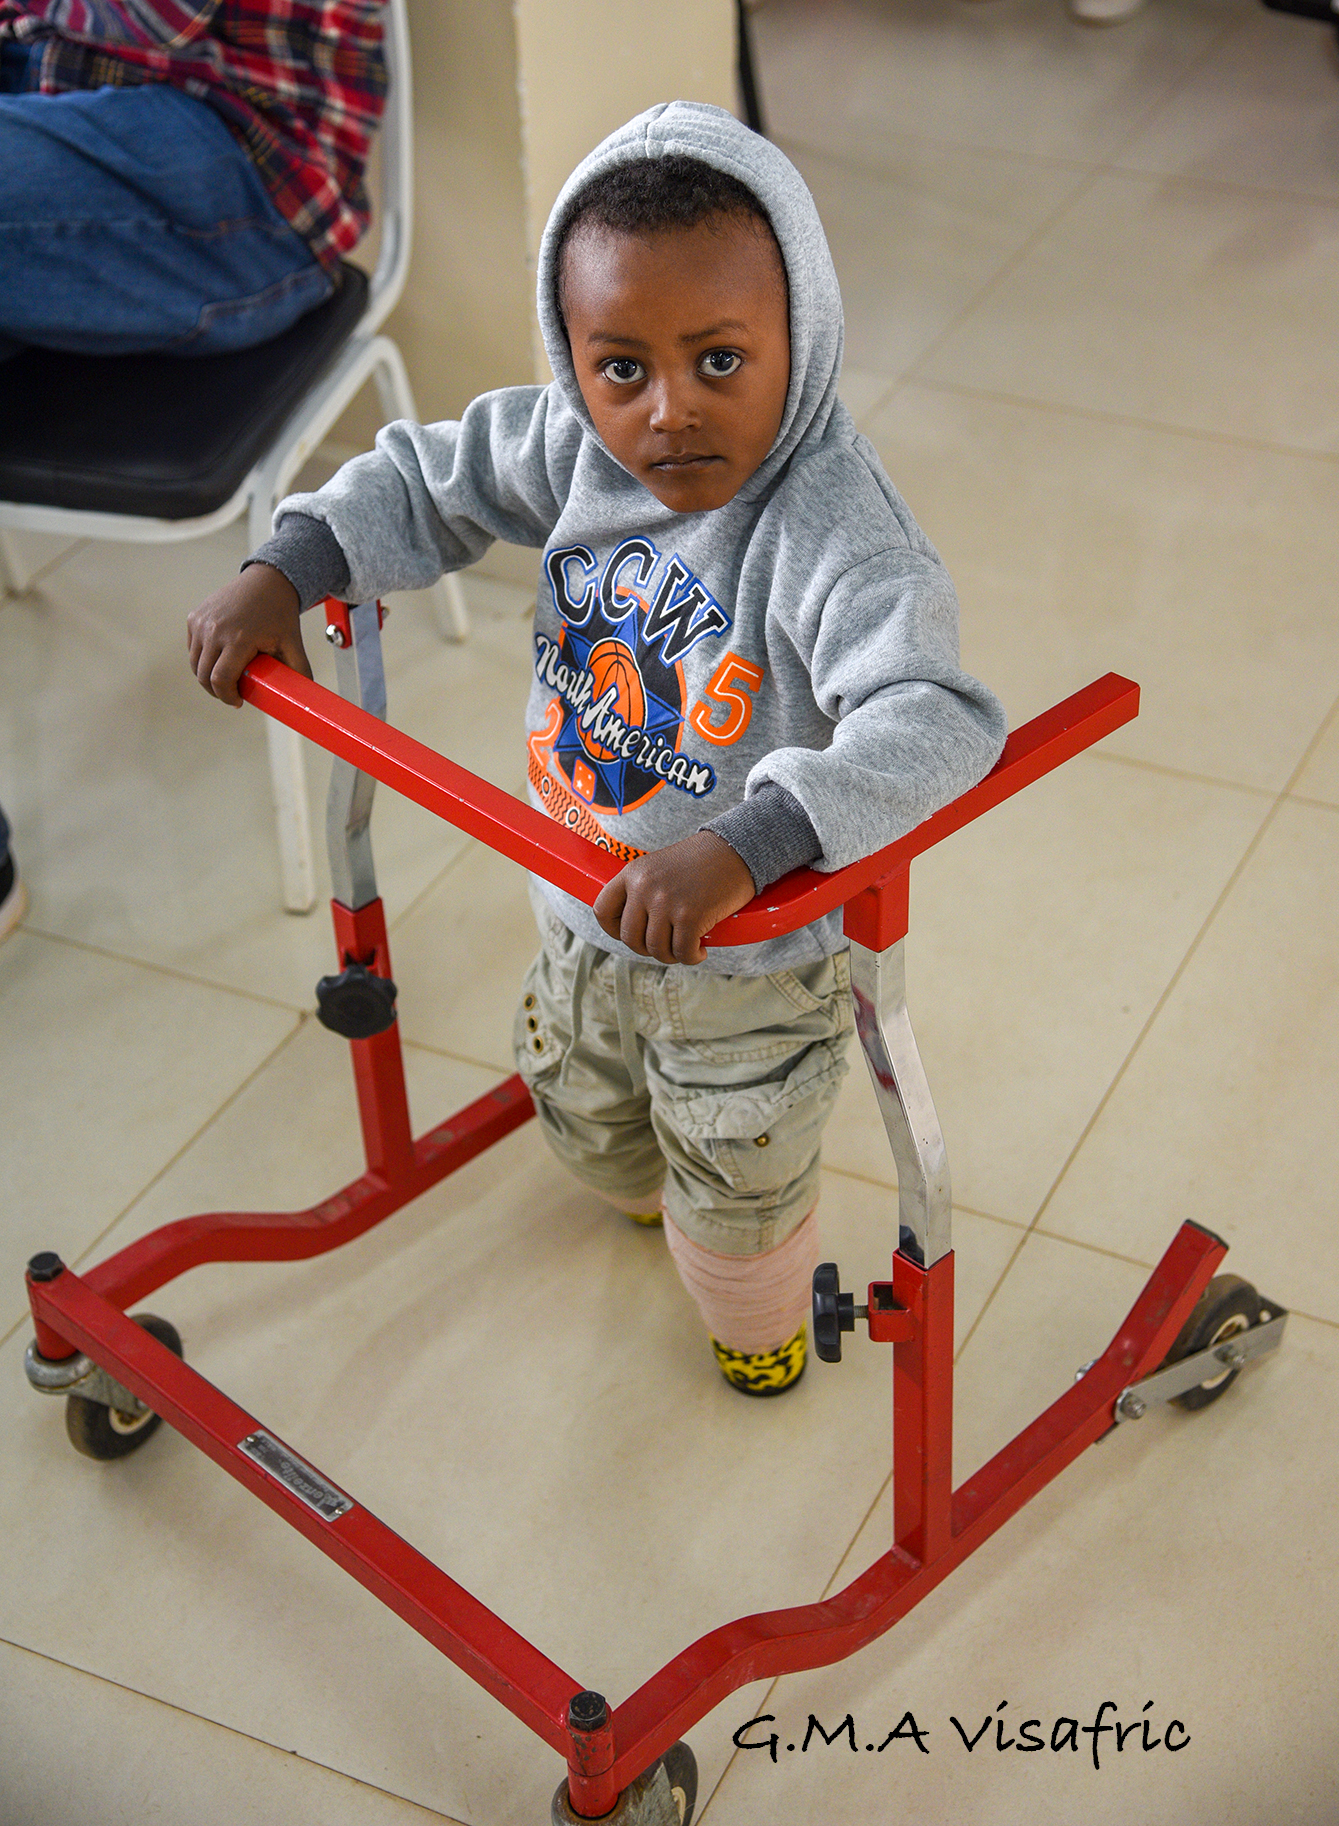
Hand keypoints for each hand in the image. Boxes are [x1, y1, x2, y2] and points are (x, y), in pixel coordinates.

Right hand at [186, 564, 309, 706]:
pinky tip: (220, 659)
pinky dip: (202, 659)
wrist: (266, 582)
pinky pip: (193, 649)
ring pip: (195, 664)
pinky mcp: (194, 618)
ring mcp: (201, 623)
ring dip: (208, 676)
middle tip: (232, 693)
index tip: (238, 701)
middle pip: (204, 676)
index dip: (227, 697)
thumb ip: (299, 671)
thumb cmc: (279, 613)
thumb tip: (304, 697)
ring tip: (226, 678)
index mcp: (239, 639)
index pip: (220, 680)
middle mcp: (215, 630)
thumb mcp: (293, 643)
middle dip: (217, 691)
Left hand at [593, 830, 756, 965]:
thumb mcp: (660, 868)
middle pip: (630, 938)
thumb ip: (642, 892)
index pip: (603, 910)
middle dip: (647, 949)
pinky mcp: (690, 916)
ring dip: (672, 955)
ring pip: (656, 949)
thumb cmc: (701, 861)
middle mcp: (645, 887)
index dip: (613, 930)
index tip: (632, 934)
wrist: (736, 848)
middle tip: (666, 944)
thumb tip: (631, 930)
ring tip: (685, 947)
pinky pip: (682, 952)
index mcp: (633, 874)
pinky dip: (692, 957)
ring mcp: (666, 902)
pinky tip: (700, 950)